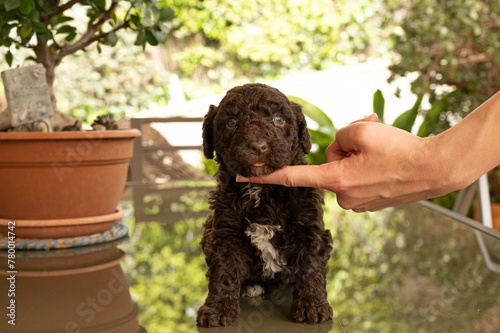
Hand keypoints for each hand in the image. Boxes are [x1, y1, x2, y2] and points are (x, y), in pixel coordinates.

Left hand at [237, 114, 446, 211]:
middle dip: (344, 148)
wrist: (434, 169)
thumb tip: (337, 147)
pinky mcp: (369, 202)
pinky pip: (357, 178)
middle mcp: (343, 196)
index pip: (292, 177)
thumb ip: (339, 135)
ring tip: (381, 150)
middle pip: (329, 163)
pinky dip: (365, 166)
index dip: (266, 175)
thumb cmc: (399, 150)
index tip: (243, 176)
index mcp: (336, 180)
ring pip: (344, 169)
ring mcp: (357, 202)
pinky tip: (384, 162)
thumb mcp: (362, 129)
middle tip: (369, 137)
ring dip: (357, 155)